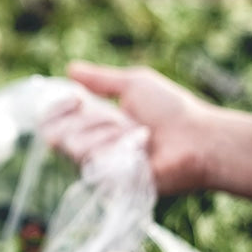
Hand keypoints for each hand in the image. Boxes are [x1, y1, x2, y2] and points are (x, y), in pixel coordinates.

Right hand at [52, 61, 251, 200]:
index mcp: (96, 124)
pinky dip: (113, 147)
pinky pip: (90, 161)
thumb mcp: (135, 85)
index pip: (54, 121)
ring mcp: (100, 167)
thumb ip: (101, 79)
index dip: (57, 108)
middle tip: (114, 117)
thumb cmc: (172, 111)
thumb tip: (70, 68)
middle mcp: (93, 147)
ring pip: (73, 146)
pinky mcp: (108, 183)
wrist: (197, 140)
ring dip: (103, 132)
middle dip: (85, 119)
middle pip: (56, 134)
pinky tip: (136, 146)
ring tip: (135, 132)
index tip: (75, 98)